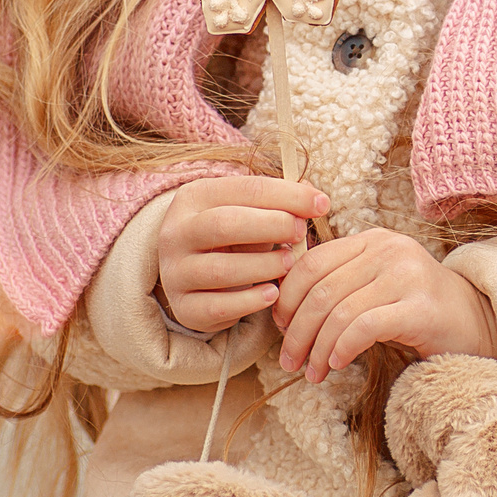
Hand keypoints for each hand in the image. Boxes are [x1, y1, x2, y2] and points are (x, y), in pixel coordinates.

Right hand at [153, 174, 326, 334]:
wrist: (196, 276)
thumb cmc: (235, 237)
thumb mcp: (252, 212)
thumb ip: (281, 205)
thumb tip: (317, 201)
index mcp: (195, 198)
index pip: (244, 189)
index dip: (288, 196)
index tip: (321, 205)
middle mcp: (176, 233)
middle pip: (224, 224)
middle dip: (271, 226)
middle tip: (300, 233)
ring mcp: (175, 272)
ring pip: (220, 269)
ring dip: (264, 266)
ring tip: (288, 263)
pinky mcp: (183, 307)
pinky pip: (217, 306)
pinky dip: (250, 301)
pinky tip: (272, 293)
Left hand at [273, 228, 496, 381]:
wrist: (477, 323)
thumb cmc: (417, 308)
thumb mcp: (376, 282)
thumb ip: (340, 281)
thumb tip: (281, 305)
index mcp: (373, 239)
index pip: (311, 262)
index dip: (287, 298)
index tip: (280, 328)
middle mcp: (390, 249)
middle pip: (320, 291)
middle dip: (296, 332)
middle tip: (288, 361)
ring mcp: (408, 275)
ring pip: (338, 313)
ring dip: (316, 349)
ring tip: (312, 372)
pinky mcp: (421, 307)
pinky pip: (364, 328)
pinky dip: (342, 349)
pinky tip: (336, 365)